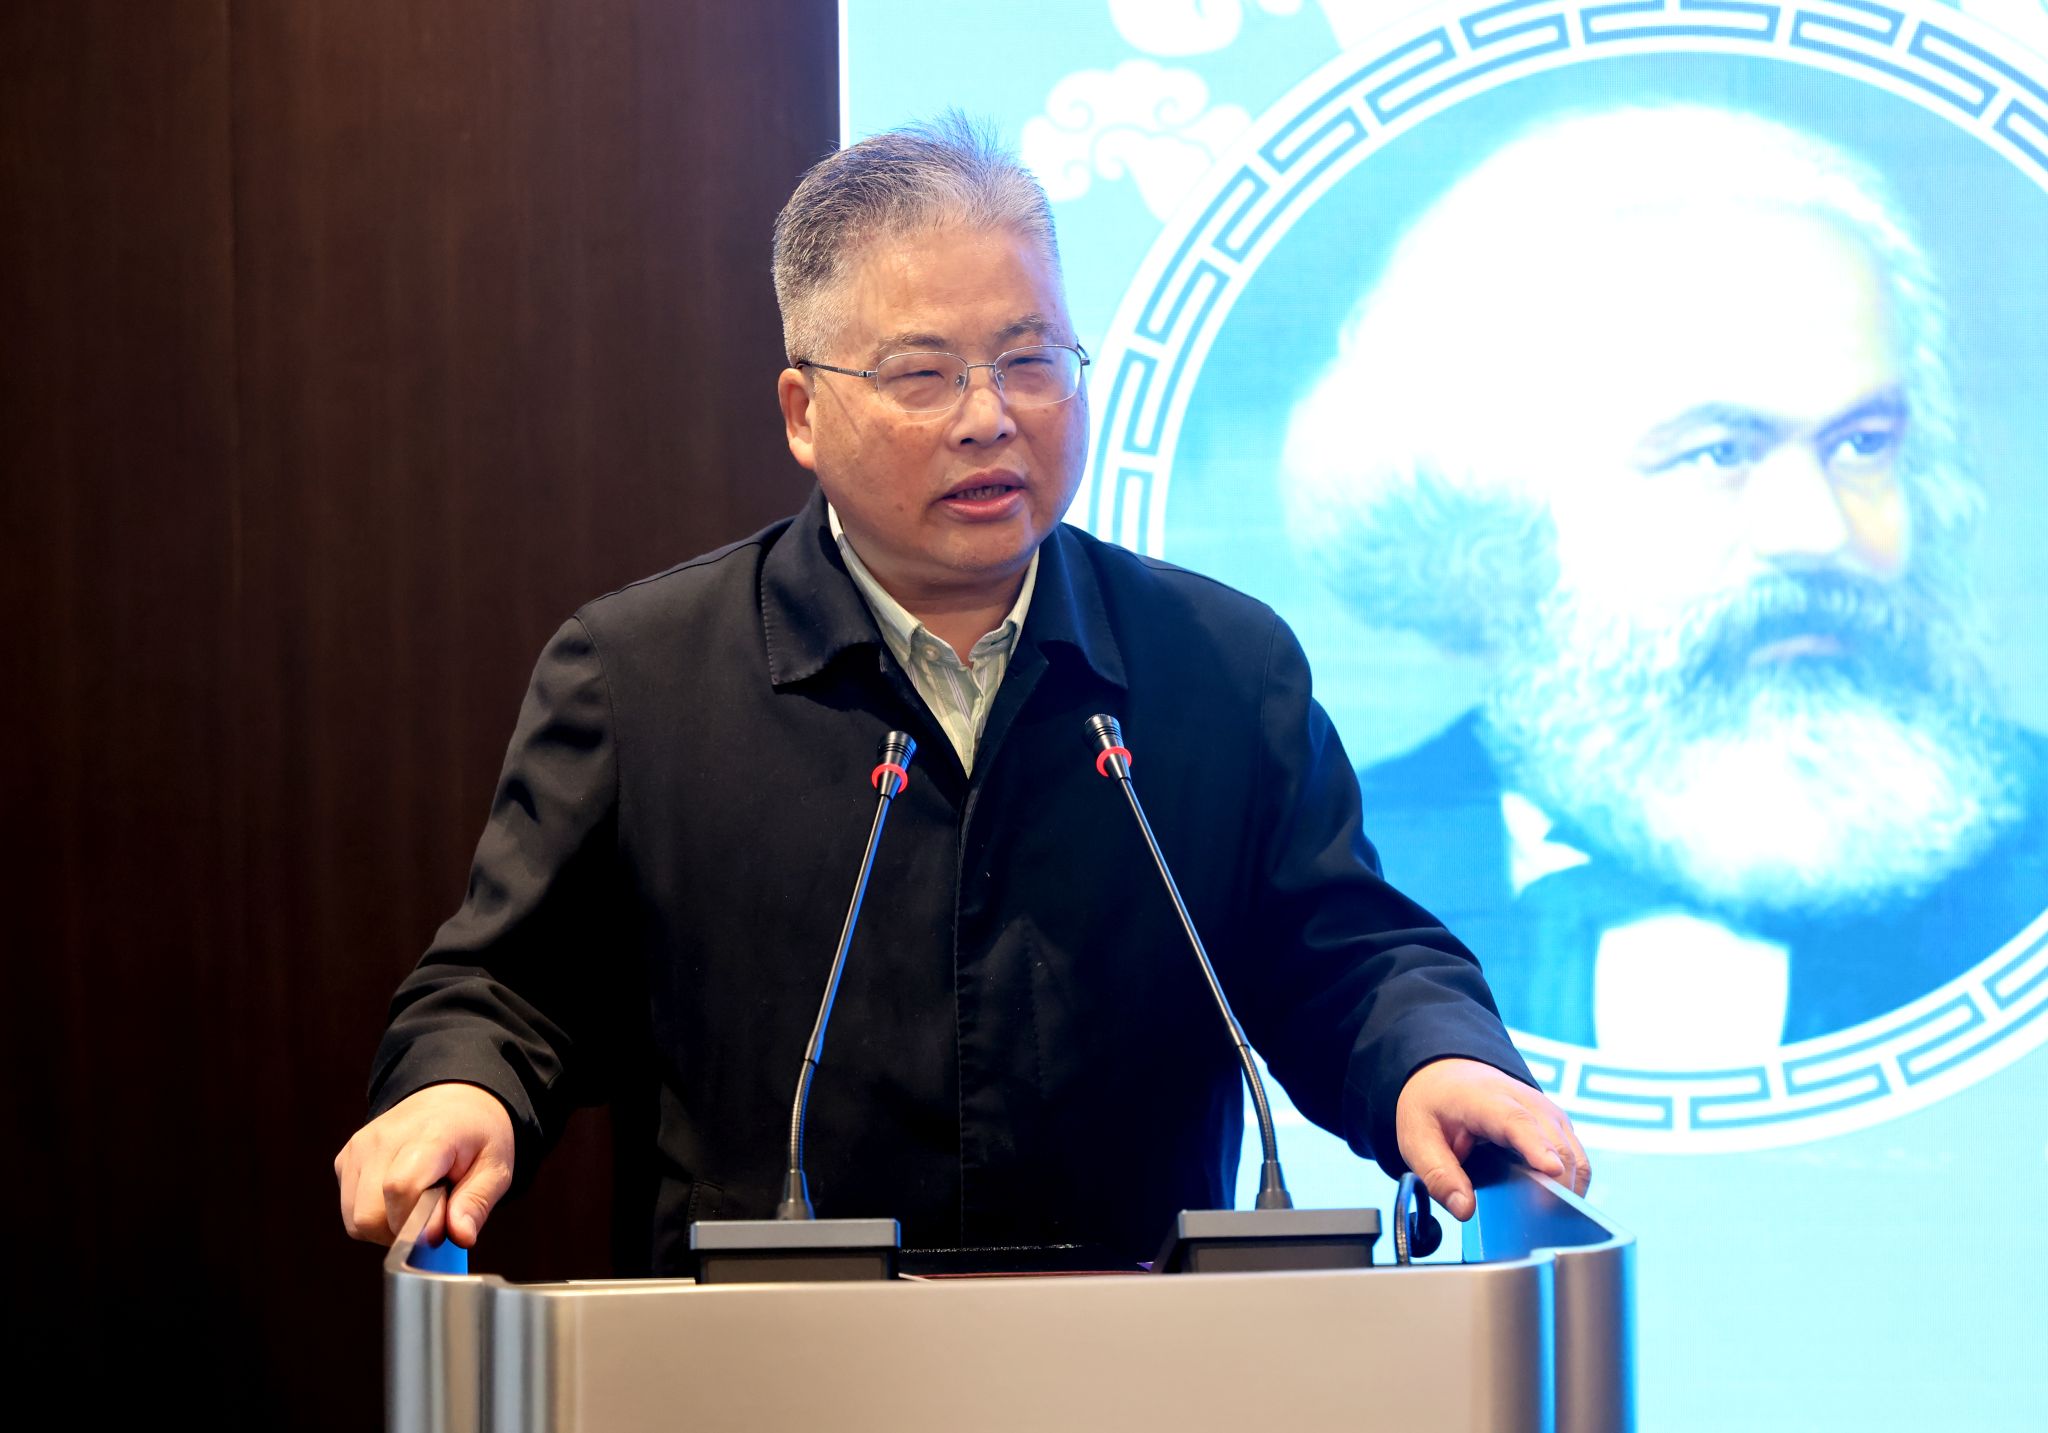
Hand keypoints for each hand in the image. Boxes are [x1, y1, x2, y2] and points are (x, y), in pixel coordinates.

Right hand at [334, 1082, 514, 1247]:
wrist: (453, 1100)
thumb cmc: (475, 1135)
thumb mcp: (496, 1167)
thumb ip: (477, 1202)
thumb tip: (461, 1237)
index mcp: (428, 1135)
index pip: (400, 1189)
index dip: (417, 1223)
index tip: (441, 1230)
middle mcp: (383, 1138)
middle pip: (370, 1215)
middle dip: (402, 1232)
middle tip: (432, 1218)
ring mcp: (359, 1148)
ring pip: (356, 1219)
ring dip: (387, 1228)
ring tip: (417, 1206)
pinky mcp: (345, 1159)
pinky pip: (350, 1210)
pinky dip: (374, 1216)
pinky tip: (399, 1198)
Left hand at [1393, 1057, 1589, 1221]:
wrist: (1450, 1075)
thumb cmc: (1436, 1106)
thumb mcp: (1418, 1138)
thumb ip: (1438, 1175)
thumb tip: (1464, 1210)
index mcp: (1486, 1100)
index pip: (1518, 1123)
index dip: (1537, 1147)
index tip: (1551, 1170)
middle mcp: (1527, 1102)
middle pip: (1556, 1145)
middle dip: (1557, 1187)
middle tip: (1542, 1227)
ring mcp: (1548, 1114)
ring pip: (1574, 1156)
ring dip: (1568, 1190)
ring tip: (1547, 1222)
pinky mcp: (1559, 1127)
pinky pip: (1577, 1160)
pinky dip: (1571, 1185)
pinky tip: (1552, 1206)